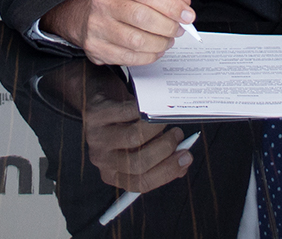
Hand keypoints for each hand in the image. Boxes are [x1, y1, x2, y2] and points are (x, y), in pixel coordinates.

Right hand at [44, 0, 194, 66]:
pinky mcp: (97, 48)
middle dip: (168, 26)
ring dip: (160, 43)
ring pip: (137, 41)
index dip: (171, 5)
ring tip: (167, 39)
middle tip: (179, 28)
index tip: (187, 14)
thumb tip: (183, 2)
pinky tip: (154, 49)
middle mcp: (103, 2)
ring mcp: (98, 26)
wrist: (89, 15)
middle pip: (142, 17)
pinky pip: (130, 58)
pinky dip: (149, 56)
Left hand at [80, 68, 196, 192]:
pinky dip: (145, 108)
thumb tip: (183, 164)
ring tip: (165, 120)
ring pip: (133, 138)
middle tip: (178, 135)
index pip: (141, 183)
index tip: (186, 157)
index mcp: (114, 173)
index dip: (167, 171)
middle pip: (138, 164)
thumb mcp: (142, 146)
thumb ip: (161, 159)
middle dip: (165, 149)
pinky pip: (126, 112)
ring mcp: (97, 138)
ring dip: (157, 128)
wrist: (97, 97)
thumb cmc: (123, 124)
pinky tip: (151, 106)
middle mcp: (103, 160)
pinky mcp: (95, 115)